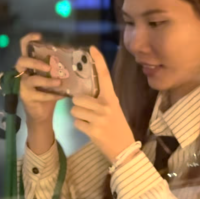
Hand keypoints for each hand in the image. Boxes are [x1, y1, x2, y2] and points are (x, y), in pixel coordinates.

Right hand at [16, 33, 64, 123]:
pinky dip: (52, 95)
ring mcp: (22, 85)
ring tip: (59, 82)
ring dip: (46, 80)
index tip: (39, 36)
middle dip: (35, 62)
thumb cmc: (46, 91)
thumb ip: (56, 67)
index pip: (24, 47)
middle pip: (22, 61)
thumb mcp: (51, 76)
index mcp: (29, 64)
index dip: (28, 39)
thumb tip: (72, 57)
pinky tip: (61, 96)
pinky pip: (40, 94)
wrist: (41, 113)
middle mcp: (22, 73)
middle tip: (48, 66)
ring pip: (31, 79)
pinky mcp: (27, 97)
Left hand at [70, 46, 135, 161]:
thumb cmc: (117, 127)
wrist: (125, 150)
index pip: (105, 76)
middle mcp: (106, 106)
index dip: (98, 61)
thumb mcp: (113, 109)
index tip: (91, 48)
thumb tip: (81, 93)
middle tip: (87, 113)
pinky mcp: (93, 130)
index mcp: (112, 98)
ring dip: (78, 117)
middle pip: (78, 98)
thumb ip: (101, 99)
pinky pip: (76, 123)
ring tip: (89, 122)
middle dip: (78, 106)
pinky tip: (90, 130)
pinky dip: (80, 127)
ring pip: (74, 111)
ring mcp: (100, 118)